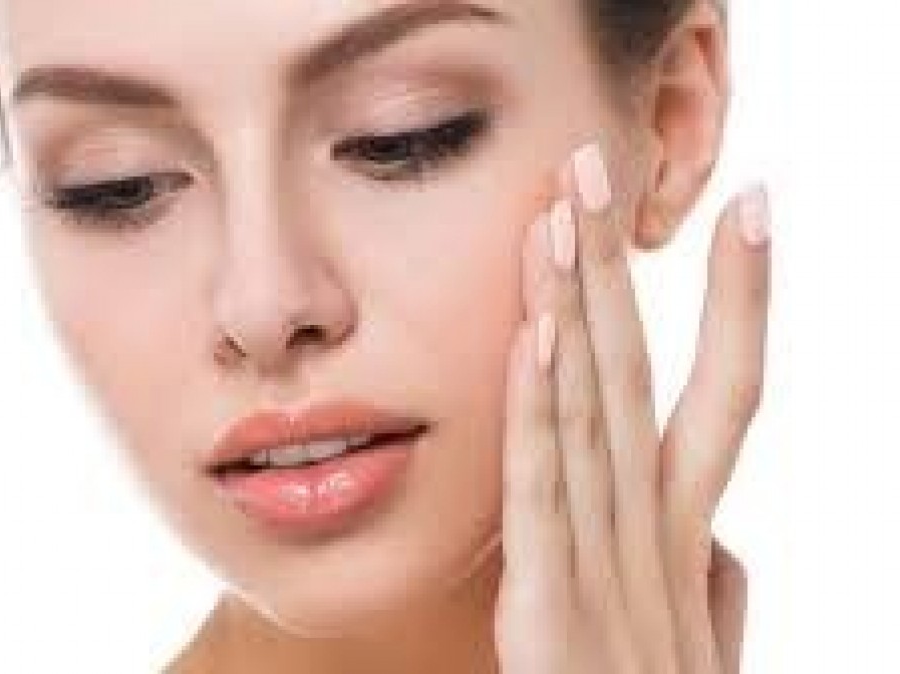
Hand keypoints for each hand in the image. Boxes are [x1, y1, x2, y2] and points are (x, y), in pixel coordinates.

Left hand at [494, 143, 769, 672]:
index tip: (751, 213)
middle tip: (605, 164)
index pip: (723, 399)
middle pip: (651, 379)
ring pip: (594, 417)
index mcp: (687, 545)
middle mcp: (660, 544)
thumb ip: (715, 597)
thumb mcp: (703, 660)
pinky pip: (546, 498)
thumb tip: (726, 545)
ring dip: (577, 307)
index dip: (740, 303)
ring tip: (564, 209)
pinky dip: (541, 414)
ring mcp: (612, 578)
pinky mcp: (555, 619)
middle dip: (629, 269)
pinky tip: (536, 336)